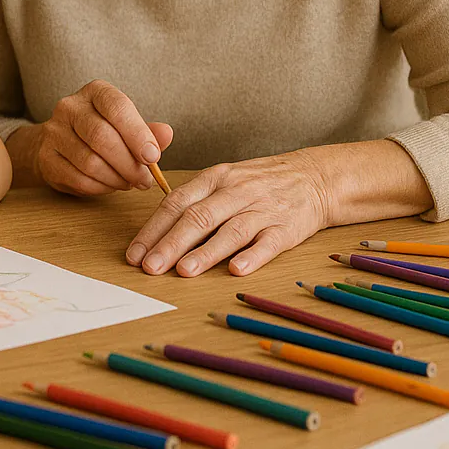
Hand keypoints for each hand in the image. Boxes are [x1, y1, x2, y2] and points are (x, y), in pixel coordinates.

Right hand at [31, 80, 172, 195]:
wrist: (59, 143)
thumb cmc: (102, 132)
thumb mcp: (127, 126)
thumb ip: (147, 131)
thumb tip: (167, 134)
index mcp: (95, 92)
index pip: (117, 107)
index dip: (137, 134)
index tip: (153, 157)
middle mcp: (70, 107)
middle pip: (102, 137)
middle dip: (129, 164)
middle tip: (145, 180)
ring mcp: (54, 132)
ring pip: (90, 162)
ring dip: (116, 178)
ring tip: (129, 182)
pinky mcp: (46, 158)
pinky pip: (78, 179)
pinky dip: (101, 187)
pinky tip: (110, 185)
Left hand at [126, 149, 331, 276]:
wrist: (313, 177)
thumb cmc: (257, 183)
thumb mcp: (223, 180)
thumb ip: (194, 202)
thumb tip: (156, 234)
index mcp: (214, 178)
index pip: (177, 202)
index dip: (154, 229)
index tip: (135, 253)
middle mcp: (236, 191)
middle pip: (198, 217)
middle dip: (170, 244)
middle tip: (150, 268)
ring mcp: (262, 209)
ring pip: (230, 230)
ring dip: (206, 252)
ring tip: (184, 271)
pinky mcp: (287, 227)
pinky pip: (267, 242)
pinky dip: (252, 257)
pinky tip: (235, 271)